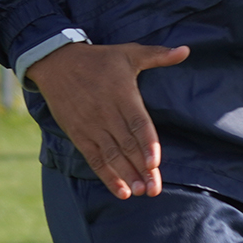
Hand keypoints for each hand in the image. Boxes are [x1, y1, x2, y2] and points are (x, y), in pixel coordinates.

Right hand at [28, 41, 189, 199]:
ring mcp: (91, 126)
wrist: (56, 63)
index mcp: (122, 94)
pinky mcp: (78, 135)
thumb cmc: (98, 59)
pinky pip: (94, 159)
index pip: (137, 123)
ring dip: (127, 176)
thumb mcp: (129, 53)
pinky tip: (121, 191)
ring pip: (112, 156)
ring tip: (141, 192)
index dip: (147, 144)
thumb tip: (186, 50)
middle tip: (155, 188)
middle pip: (127, 145)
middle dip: (141, 168)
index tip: (155, 163)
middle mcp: (106, 113)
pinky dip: (107, 176)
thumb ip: (158, 55)